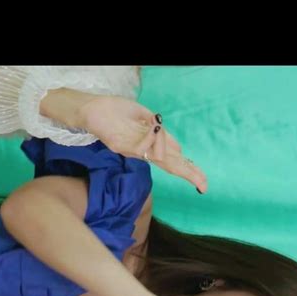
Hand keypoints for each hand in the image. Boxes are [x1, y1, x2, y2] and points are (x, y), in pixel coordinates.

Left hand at [78, 95, 206, 191]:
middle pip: (171, 166)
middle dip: (189, 173)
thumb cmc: (117, 111)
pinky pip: (147, 146)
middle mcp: (143, 153)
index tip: (203, 184)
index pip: (173, 161)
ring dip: (164, 139)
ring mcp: (133, 152)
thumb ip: (160, 132)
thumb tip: (178, 146)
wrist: (92, 110)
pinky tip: (150, 123)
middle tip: (204, 185)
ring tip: (155, 124)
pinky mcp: (124, 148)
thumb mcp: (145, 117)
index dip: (189, 170)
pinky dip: (153, 134)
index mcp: (149, 146)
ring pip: (161, 156)